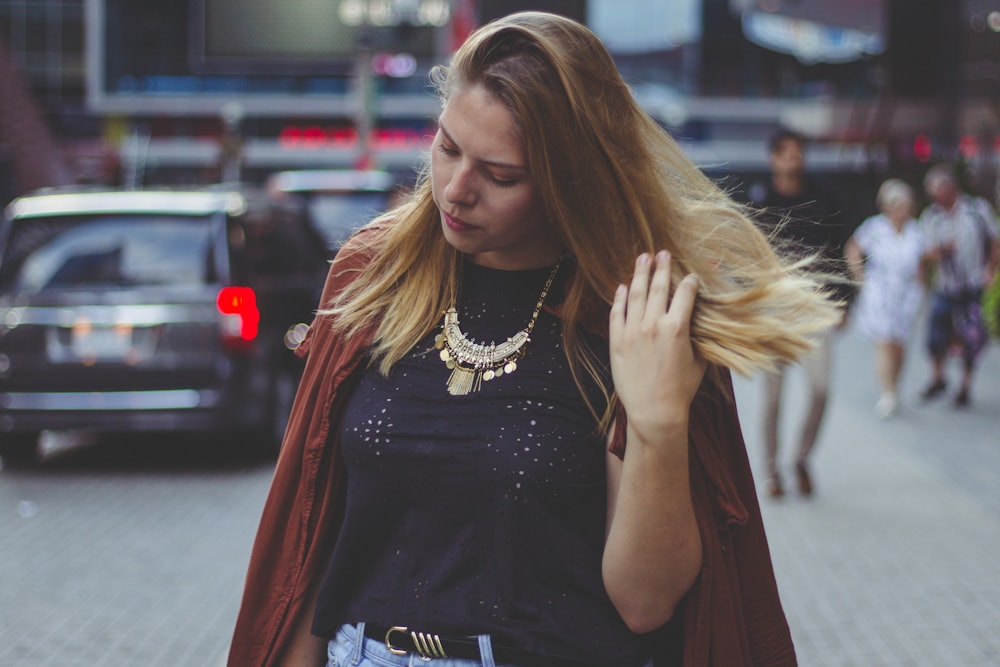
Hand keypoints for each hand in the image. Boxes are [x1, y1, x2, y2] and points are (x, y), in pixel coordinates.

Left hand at [609, 251, 705, 439]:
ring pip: (636, 294)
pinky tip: (622, 286)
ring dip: (640, 273)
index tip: (690, 275)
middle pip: (658, 287)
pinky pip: (617, 312)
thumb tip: (701, 322)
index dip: (689, 281)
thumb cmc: (680, 390)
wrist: (654, 412)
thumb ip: (699, 338)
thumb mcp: (699, 362)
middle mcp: (654, 324)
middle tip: (663, 252)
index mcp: (678, 328)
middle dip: (662, 267)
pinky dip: (620, 297)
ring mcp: (632, 331)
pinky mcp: (616, 341)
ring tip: (643, 258)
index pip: (685, 293)